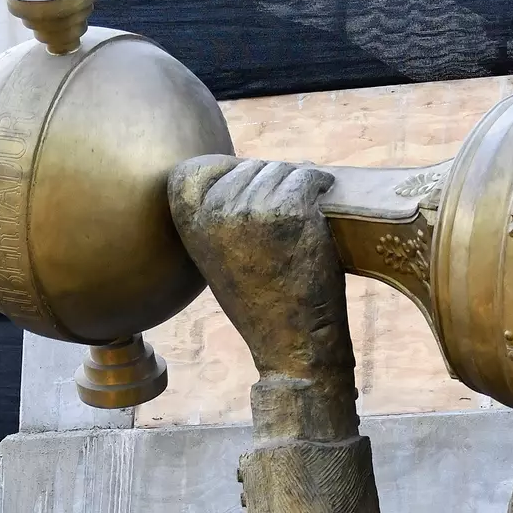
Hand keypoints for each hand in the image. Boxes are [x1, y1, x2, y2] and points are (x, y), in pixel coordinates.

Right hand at [168, 156, 353, 385]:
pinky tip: (323, 198)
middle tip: (286, 214)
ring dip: (296, 184)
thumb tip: (242, 171)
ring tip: (304, 214)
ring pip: (280, 169)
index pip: (196, 168)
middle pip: (247, 166)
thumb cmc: (261, 306)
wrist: (294, 346)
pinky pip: (307, 177)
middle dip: (268, 180)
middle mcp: (216, 208)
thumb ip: (216, 216)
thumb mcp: (217, 259)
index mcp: (189, 221)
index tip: (248, 185)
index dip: (225, 172)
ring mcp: (253, 207)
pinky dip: (319, 184)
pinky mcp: (290, 209)